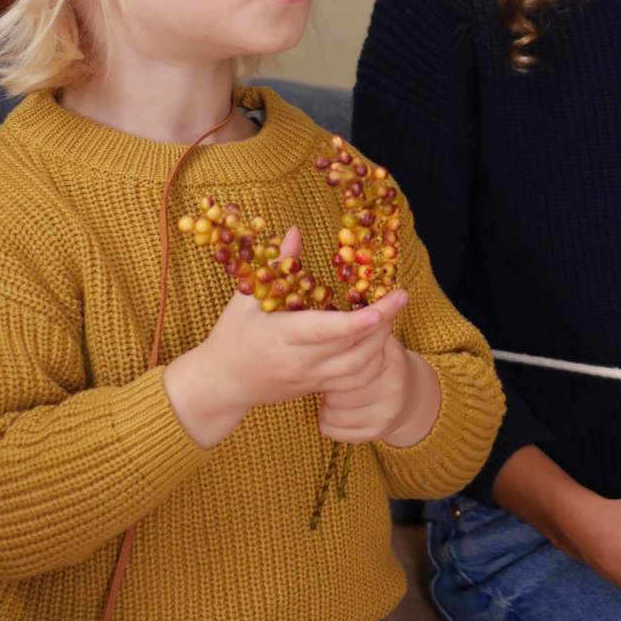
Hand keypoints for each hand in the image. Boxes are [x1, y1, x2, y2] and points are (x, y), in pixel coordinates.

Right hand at [165, 227, 409, 448]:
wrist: (221, 384)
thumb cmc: (232, 335)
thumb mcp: (247, 298)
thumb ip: (276, 265)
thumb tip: (296, 231)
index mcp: (281, 336)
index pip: (326, 331)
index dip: (357, 322)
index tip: (382, 306)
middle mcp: (300, 361)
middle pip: (352, 349)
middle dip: (382, 324)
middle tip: (398, 297)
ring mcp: (311, 378)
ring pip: (358, 368)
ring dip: (381, 343)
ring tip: (390, 315)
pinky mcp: (317, 389)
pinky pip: (354, 381)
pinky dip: (373, 362)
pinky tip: (378, 341)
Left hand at [319, 335, 438, 448]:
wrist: (413, 396)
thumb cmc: (384, 363)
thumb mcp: (380, 340)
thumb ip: (362, 327)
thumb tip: (347, 310)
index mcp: (389, 358)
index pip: (346, 362)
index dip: (331, 361)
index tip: (330, 359)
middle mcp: (391, 386)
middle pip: (336, 389)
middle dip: (328, 386)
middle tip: (333, 381)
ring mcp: (386, 412)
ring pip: (330, 412)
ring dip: (327, 405)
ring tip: (336, 396)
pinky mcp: (377, 432)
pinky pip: (333, 431)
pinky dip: (329, 423)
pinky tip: (338, 412)